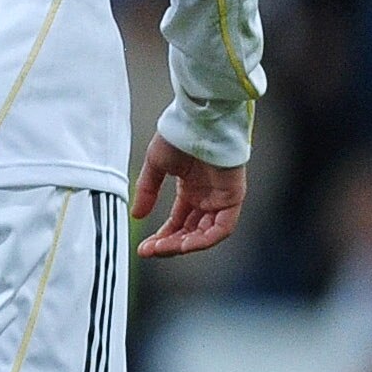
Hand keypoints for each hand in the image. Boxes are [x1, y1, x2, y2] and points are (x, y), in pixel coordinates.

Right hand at [133, 136, 246, 256]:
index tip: (143, 247)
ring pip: (206, 234)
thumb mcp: (156, 165)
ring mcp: (221, 198)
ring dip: (185, 245)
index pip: (178, 223)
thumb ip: (148, 191)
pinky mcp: (233, 196)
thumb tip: (137, 215)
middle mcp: (207, 198)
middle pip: (191, 232)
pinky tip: (186, 244)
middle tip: (150, 251)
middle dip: (170, 244)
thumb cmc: (179, 135)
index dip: (162, 237)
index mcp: (191, 190)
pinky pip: (223, 227)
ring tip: (163, 249)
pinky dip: (206, 238)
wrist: (198, 120)